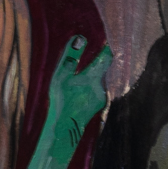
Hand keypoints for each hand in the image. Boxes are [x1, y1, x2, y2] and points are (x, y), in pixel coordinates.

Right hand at [46, 36, 113, 158]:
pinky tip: (78, 91)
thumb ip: (70, 58)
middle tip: (84, 56)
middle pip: (101, 68)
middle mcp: (101, 87)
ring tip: (77, 78)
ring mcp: (102, 96)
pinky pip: (96, 89)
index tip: (101, 40)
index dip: (105, 47)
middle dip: (94, 62)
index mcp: (93, 78)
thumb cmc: (60, 102)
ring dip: (91, 76)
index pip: (106, 56)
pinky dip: (89, 86)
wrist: (64, 130)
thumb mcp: (60, 78)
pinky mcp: (100, 104)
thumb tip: (80, 38)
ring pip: (98, 80)